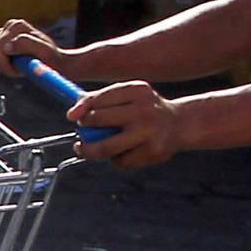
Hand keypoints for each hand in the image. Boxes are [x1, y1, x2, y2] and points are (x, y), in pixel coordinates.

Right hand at [0, 19, 73, 77]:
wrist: (55, 60)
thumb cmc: (50, 58)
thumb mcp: (42, 51)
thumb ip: (25, 44)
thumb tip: (6, 47)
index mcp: (18, 26)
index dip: (3, 65)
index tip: (17, 72)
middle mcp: (11, 25)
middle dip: (1, 65)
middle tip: (16, 70)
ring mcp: (7, 30)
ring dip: (0, 64)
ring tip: (16, 66)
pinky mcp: (3, 36)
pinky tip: (11, 62)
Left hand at [69, 81, 185, 166]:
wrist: (178, 124)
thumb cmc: (143, 108)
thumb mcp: (126, 96)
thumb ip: (99, 100)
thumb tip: (71, 114)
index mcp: (136, 90)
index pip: (99, 99)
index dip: (82, 109)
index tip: (73, 117)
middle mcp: (143, 109)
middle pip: (98, 120)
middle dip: (85, 129)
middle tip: (82, 134)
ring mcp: (148, 131)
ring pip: (105, 147)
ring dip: (89, 151)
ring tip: (84, 149)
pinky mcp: (152, 152)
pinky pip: (120, 160)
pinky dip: (114, 159)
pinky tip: (120, 153)